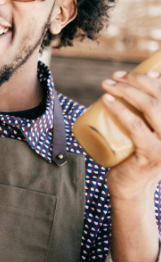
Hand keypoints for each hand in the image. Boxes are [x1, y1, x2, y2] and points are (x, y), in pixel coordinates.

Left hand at [102, 70, 160, 200]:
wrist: (132, 188)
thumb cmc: (138, 154)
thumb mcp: (151, 131)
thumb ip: (152, 113)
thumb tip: (149, 75)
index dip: (154, 79)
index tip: (132, 73)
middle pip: (160, 97)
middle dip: (136, 80)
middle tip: (114, 77)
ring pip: (149, 107)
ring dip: (126, 90)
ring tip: (106, 85)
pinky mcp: (152, 154)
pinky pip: (136, 127)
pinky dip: (120, 110)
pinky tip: (107, 101)